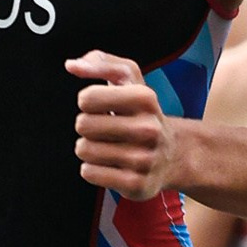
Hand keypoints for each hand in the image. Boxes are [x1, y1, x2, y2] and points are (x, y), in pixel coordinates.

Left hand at [69, 51, 176, 199]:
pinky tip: (109, 165)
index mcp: (146, 98)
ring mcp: (144, 159)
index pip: (87, 98)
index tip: (100, 106)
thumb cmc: (142, 114)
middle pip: (82, 124)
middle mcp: (149, 128)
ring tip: (107, 147)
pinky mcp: (136, 184)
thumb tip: (72, 65)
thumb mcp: (130, 81)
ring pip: (84, 149)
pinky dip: (92, 169)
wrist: (173, 155)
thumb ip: (101, 62)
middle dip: (87, 126)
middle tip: (104, 130)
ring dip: (89, 148)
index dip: (87, 101)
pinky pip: (89, 172)